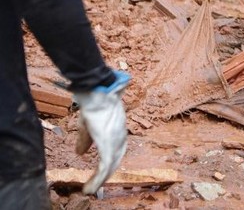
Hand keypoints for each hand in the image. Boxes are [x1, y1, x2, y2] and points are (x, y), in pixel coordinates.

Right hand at [73, 70, 129, 194]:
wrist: (98, 96)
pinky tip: (90, 188)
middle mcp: (120, 139)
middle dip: (103, 176)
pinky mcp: (109, 146)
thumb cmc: (94, 106)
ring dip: (99, 181)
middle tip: (93, 187)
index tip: (99, 175)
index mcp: (117, 134)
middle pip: (114, 162)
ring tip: (89, 190)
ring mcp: (116, 143)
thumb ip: (86, 139)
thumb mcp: (88, 126)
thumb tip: (80, 153)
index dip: (107, 165)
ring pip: (110, 168)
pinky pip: (105, 168)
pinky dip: (97, 179)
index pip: (115, 153)